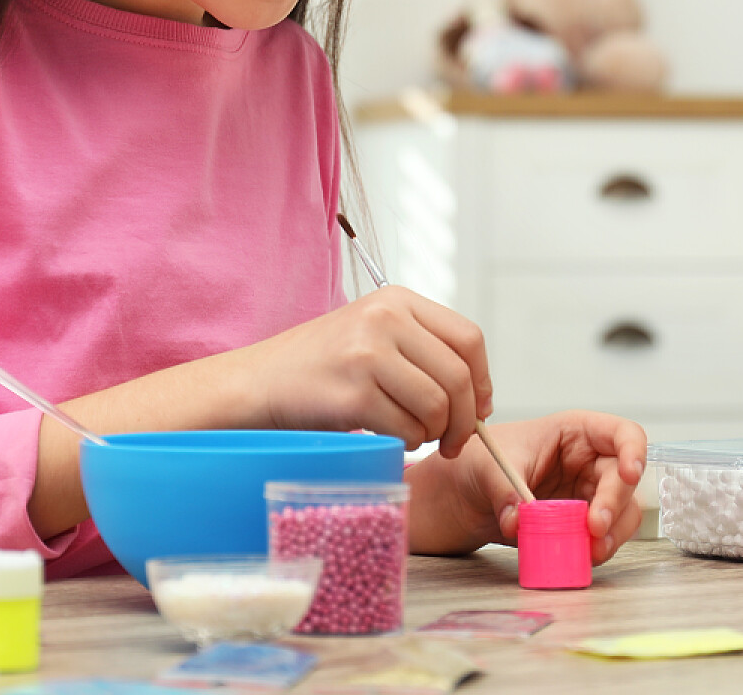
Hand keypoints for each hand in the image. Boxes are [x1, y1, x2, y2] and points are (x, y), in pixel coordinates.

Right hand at [238, 286, 492, 457]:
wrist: (260, 382)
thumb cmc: (324, 367)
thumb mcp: (374, 334)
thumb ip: (424, 350)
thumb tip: (479, 398)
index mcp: (397, 299)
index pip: (468, 338)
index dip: (483, 380)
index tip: (478, 409)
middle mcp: (385, 318)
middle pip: (458, 377)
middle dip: (464, 420)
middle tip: (453, 442)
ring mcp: (368, 353)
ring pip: (438, 406)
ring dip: (433, 433)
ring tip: (412, 434)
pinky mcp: (354, 392)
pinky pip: (408, 429)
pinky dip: (406, 443)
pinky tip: (387, 436)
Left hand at [405, 411, 646, 563]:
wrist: (462, 496)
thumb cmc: (478, 462)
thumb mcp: (486, 467)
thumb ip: (504, 491)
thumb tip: (518, 520)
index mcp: (574, 432)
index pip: (622, 433)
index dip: (634, 451)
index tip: (629, 474)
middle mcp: (588, 462)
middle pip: (624, 480)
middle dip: (615, 504)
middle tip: (593, 528)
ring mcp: (587, 495)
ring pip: (622, 512)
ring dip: (614, 533)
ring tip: (592, 551)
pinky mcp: (579, 525)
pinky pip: (603, 537)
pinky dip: (598, 549)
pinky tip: (582, 557)